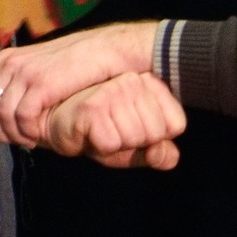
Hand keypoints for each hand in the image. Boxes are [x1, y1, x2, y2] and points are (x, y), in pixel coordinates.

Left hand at [0, 21, 157, 145]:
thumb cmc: (78, 61)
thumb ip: (24, 78)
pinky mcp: (42, 85)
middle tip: (14, 139)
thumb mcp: (43, 64)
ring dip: (14, 135)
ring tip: (29, 140)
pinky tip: (39, 136)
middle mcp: (12, 63)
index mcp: (9, 57)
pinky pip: (21, 118)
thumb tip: (12, 103)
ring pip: (2, 116)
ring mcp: (25, 73)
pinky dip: (28, 133)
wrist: (106, 51)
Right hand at [45, 72, 184, 169]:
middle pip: (155, 133)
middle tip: (114, 134)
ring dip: (116, 146)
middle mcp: (134, 80)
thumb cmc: (101, 133)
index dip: (155, 140)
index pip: (176, 125)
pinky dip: (100, 148)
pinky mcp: (91, 105)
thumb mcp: (137, 148)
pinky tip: (88, 134)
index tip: (133, 132)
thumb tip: (165, 156)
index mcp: (152, 85)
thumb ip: (159, 154)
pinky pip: (111, 143)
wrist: (60, 127)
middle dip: (134, 144)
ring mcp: (113, 89)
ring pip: (134, 137)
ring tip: (101, 133)